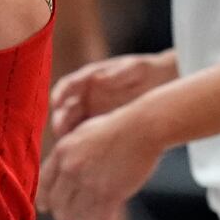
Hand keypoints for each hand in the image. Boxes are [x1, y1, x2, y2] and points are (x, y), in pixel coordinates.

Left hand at [39, 107, 163, 219]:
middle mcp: (71, 169)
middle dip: (62, 216)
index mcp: (62, 153)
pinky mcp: (111, 194)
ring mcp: (91, 183)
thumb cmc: (115, 128)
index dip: (44, 199)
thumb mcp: (81, 135)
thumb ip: (69, 153)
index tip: (44, 208)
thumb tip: (62, 168)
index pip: (44, 183)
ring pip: (79, 215)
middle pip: (59, 203)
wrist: (140, 128)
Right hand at [51, 52, 175, 136]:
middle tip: (60, 130)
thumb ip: (118, 73)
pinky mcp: (100, 125)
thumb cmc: (147, 71)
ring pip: (73, 124)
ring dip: (68, 134)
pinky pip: (87, 135)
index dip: (60, 94)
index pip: (68, 86)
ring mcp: (91, 111)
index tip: (56, 102)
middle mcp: (85, 96)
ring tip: (69, 145)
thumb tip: (98, 79)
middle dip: (60, 119)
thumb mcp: (135, 68)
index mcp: (88, 79)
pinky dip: (83, 143)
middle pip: (66, 109)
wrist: (163, 82)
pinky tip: (86, 152)